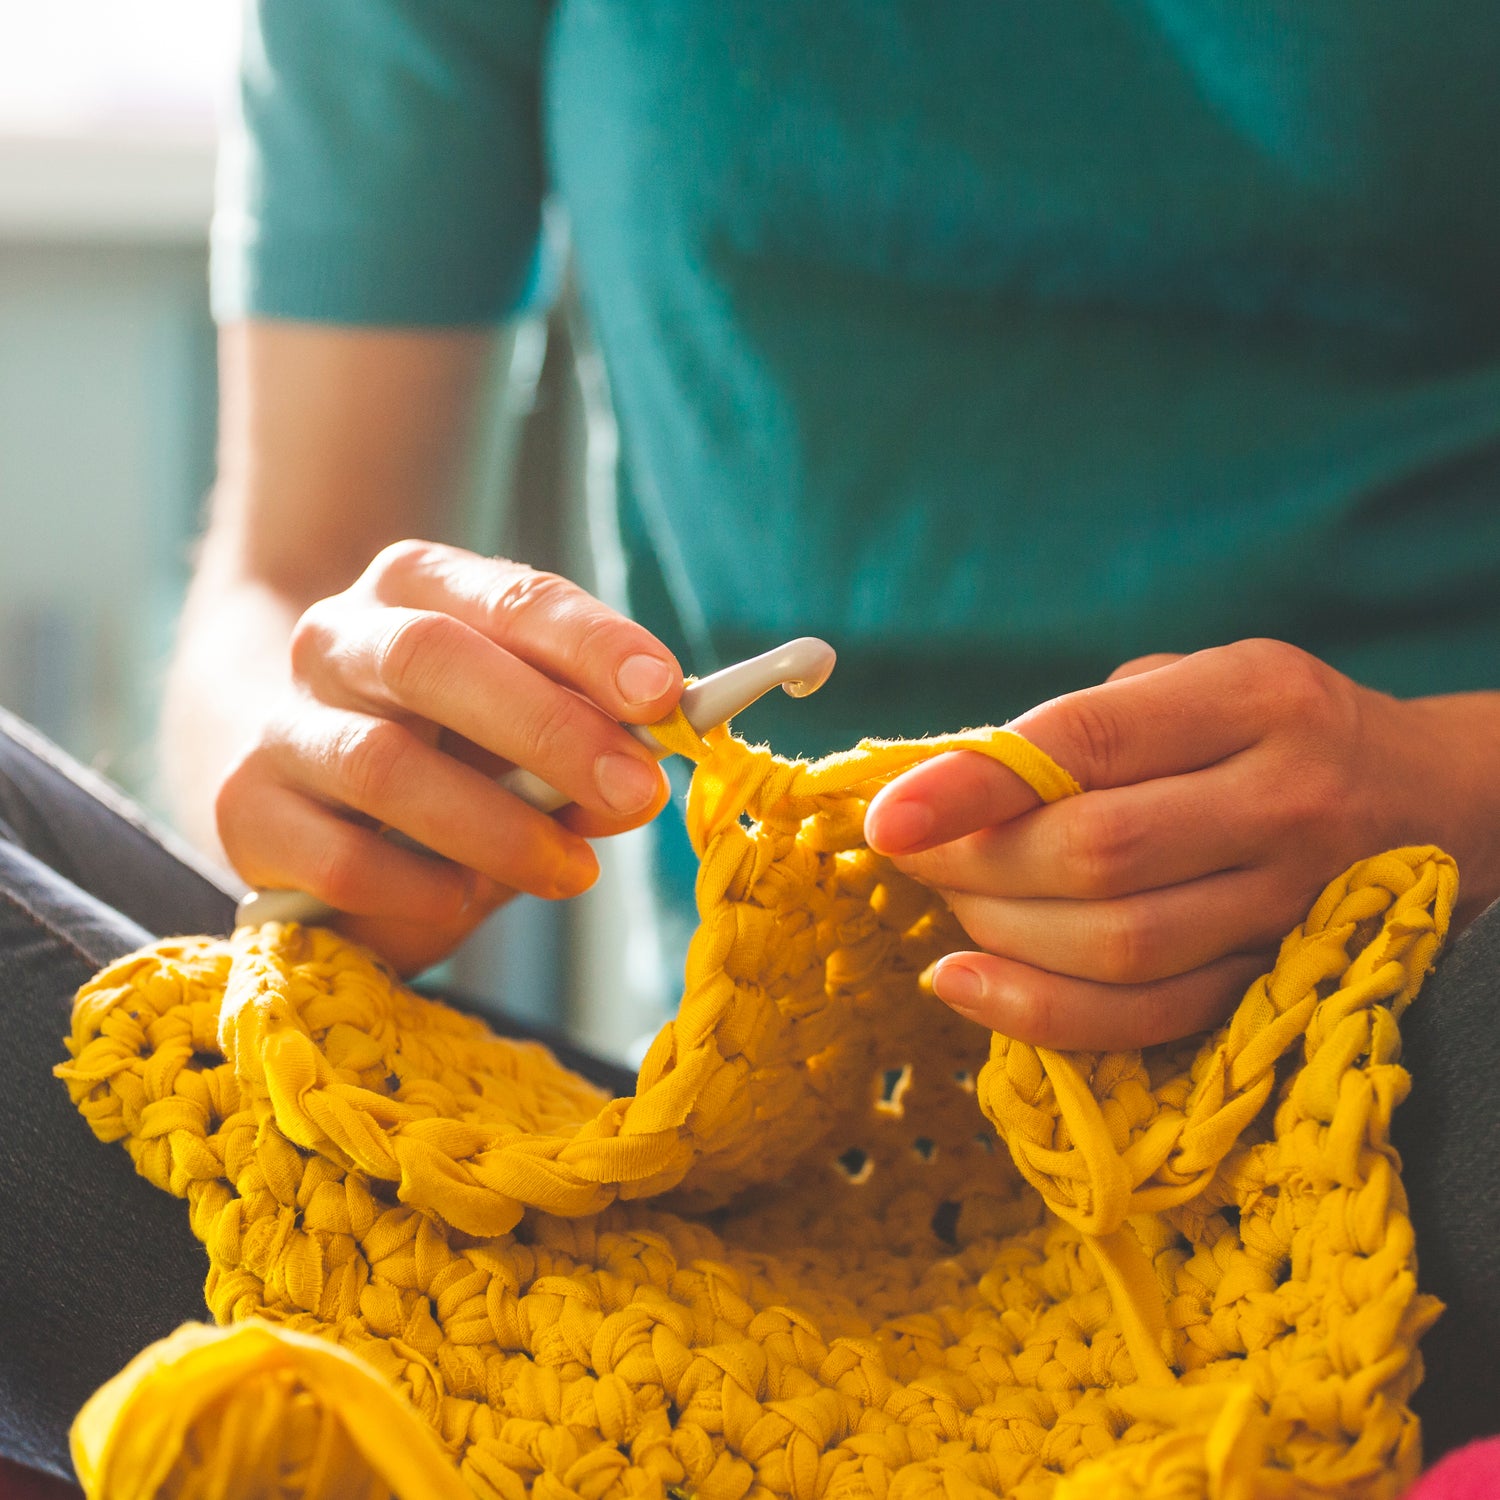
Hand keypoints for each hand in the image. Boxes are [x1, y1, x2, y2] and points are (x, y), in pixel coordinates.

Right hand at [216, 540, 680, 972]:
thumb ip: (587, 746)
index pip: (510, 595)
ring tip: (573, 871)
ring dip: (497, 826)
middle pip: (434, 660)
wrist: (307, 788)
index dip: (590, 643)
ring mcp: (282, 721)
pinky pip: (340, 857)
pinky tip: (465, 900)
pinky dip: (419, 886)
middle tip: (637, 791)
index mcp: (420, 586)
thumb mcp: (526, 735)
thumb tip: (643, 786)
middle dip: (549, 729)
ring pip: (384, 763)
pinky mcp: (246, 812)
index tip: (665, 695)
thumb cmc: (449, 752)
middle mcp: (338, 636)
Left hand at [866, 639, 1499, 1050]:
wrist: (1428, 797)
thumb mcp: (1194, 682)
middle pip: (1097, 855)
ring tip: (946, 906)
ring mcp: (1292, 901)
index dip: (977, 783)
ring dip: (998, 935)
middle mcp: (1285, 799)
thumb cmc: (1271, 727)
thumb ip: (1087, 724)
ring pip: (1118, 946)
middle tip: (910, 854)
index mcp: (1254, 697)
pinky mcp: (1279, 976)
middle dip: (973, 863)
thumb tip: (944, 783)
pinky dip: (1042, 1013)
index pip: (1092, 743)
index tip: (888, 815)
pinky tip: (966, 985)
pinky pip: (1149, 1017)